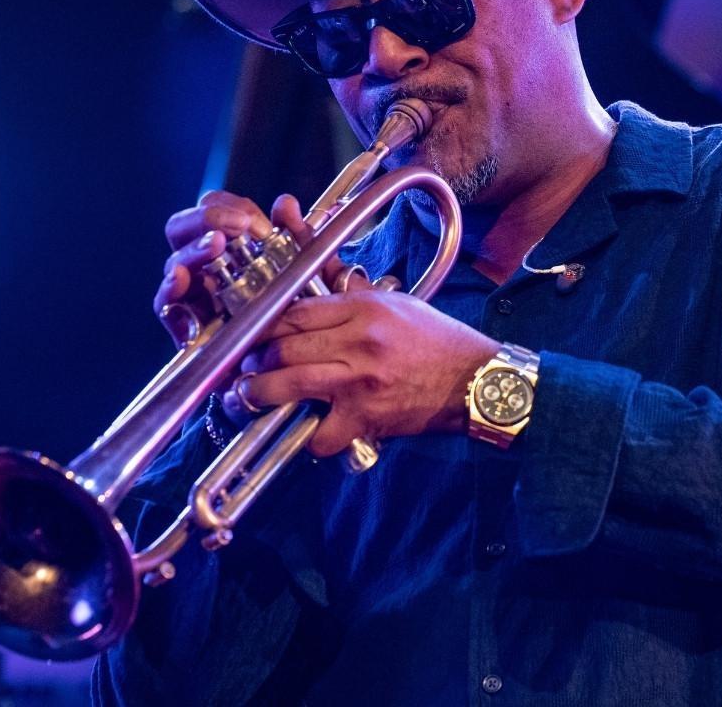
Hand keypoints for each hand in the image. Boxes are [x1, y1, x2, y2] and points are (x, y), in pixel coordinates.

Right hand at [155, 190, 369, 348]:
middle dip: (205, 219)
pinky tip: (182, 283)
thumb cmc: (296, 313)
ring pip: (175, 264)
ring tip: (215, 246)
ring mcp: (192, 295)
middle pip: (182, 228)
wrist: (297, 367)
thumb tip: (285, 204)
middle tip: (236, 227)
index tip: (256, 221)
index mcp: (229, 246)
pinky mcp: (186, 327)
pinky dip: (170, 293)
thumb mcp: (306, 271)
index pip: (213, 208)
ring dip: (193, 251)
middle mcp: (204, 266)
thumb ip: (297, 236)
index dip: (229, 206)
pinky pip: (167, 307)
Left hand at [238, 291, 499, 455]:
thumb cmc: (436, 339)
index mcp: (364, 308)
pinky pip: (322, 433)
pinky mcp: (367, 416)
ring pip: (292, 384)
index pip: (297, 311)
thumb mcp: (397, 303)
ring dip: (262, 393)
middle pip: (286, 346)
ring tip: (251, 395)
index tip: (252, 333)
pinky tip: (307, 433)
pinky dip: (309, 438)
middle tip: (249, 365)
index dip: (265, 324)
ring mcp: (361, 380)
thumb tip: (319, 283)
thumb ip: (353, 295)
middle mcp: (359, 341)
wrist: (473, 378)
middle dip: (257, 358)